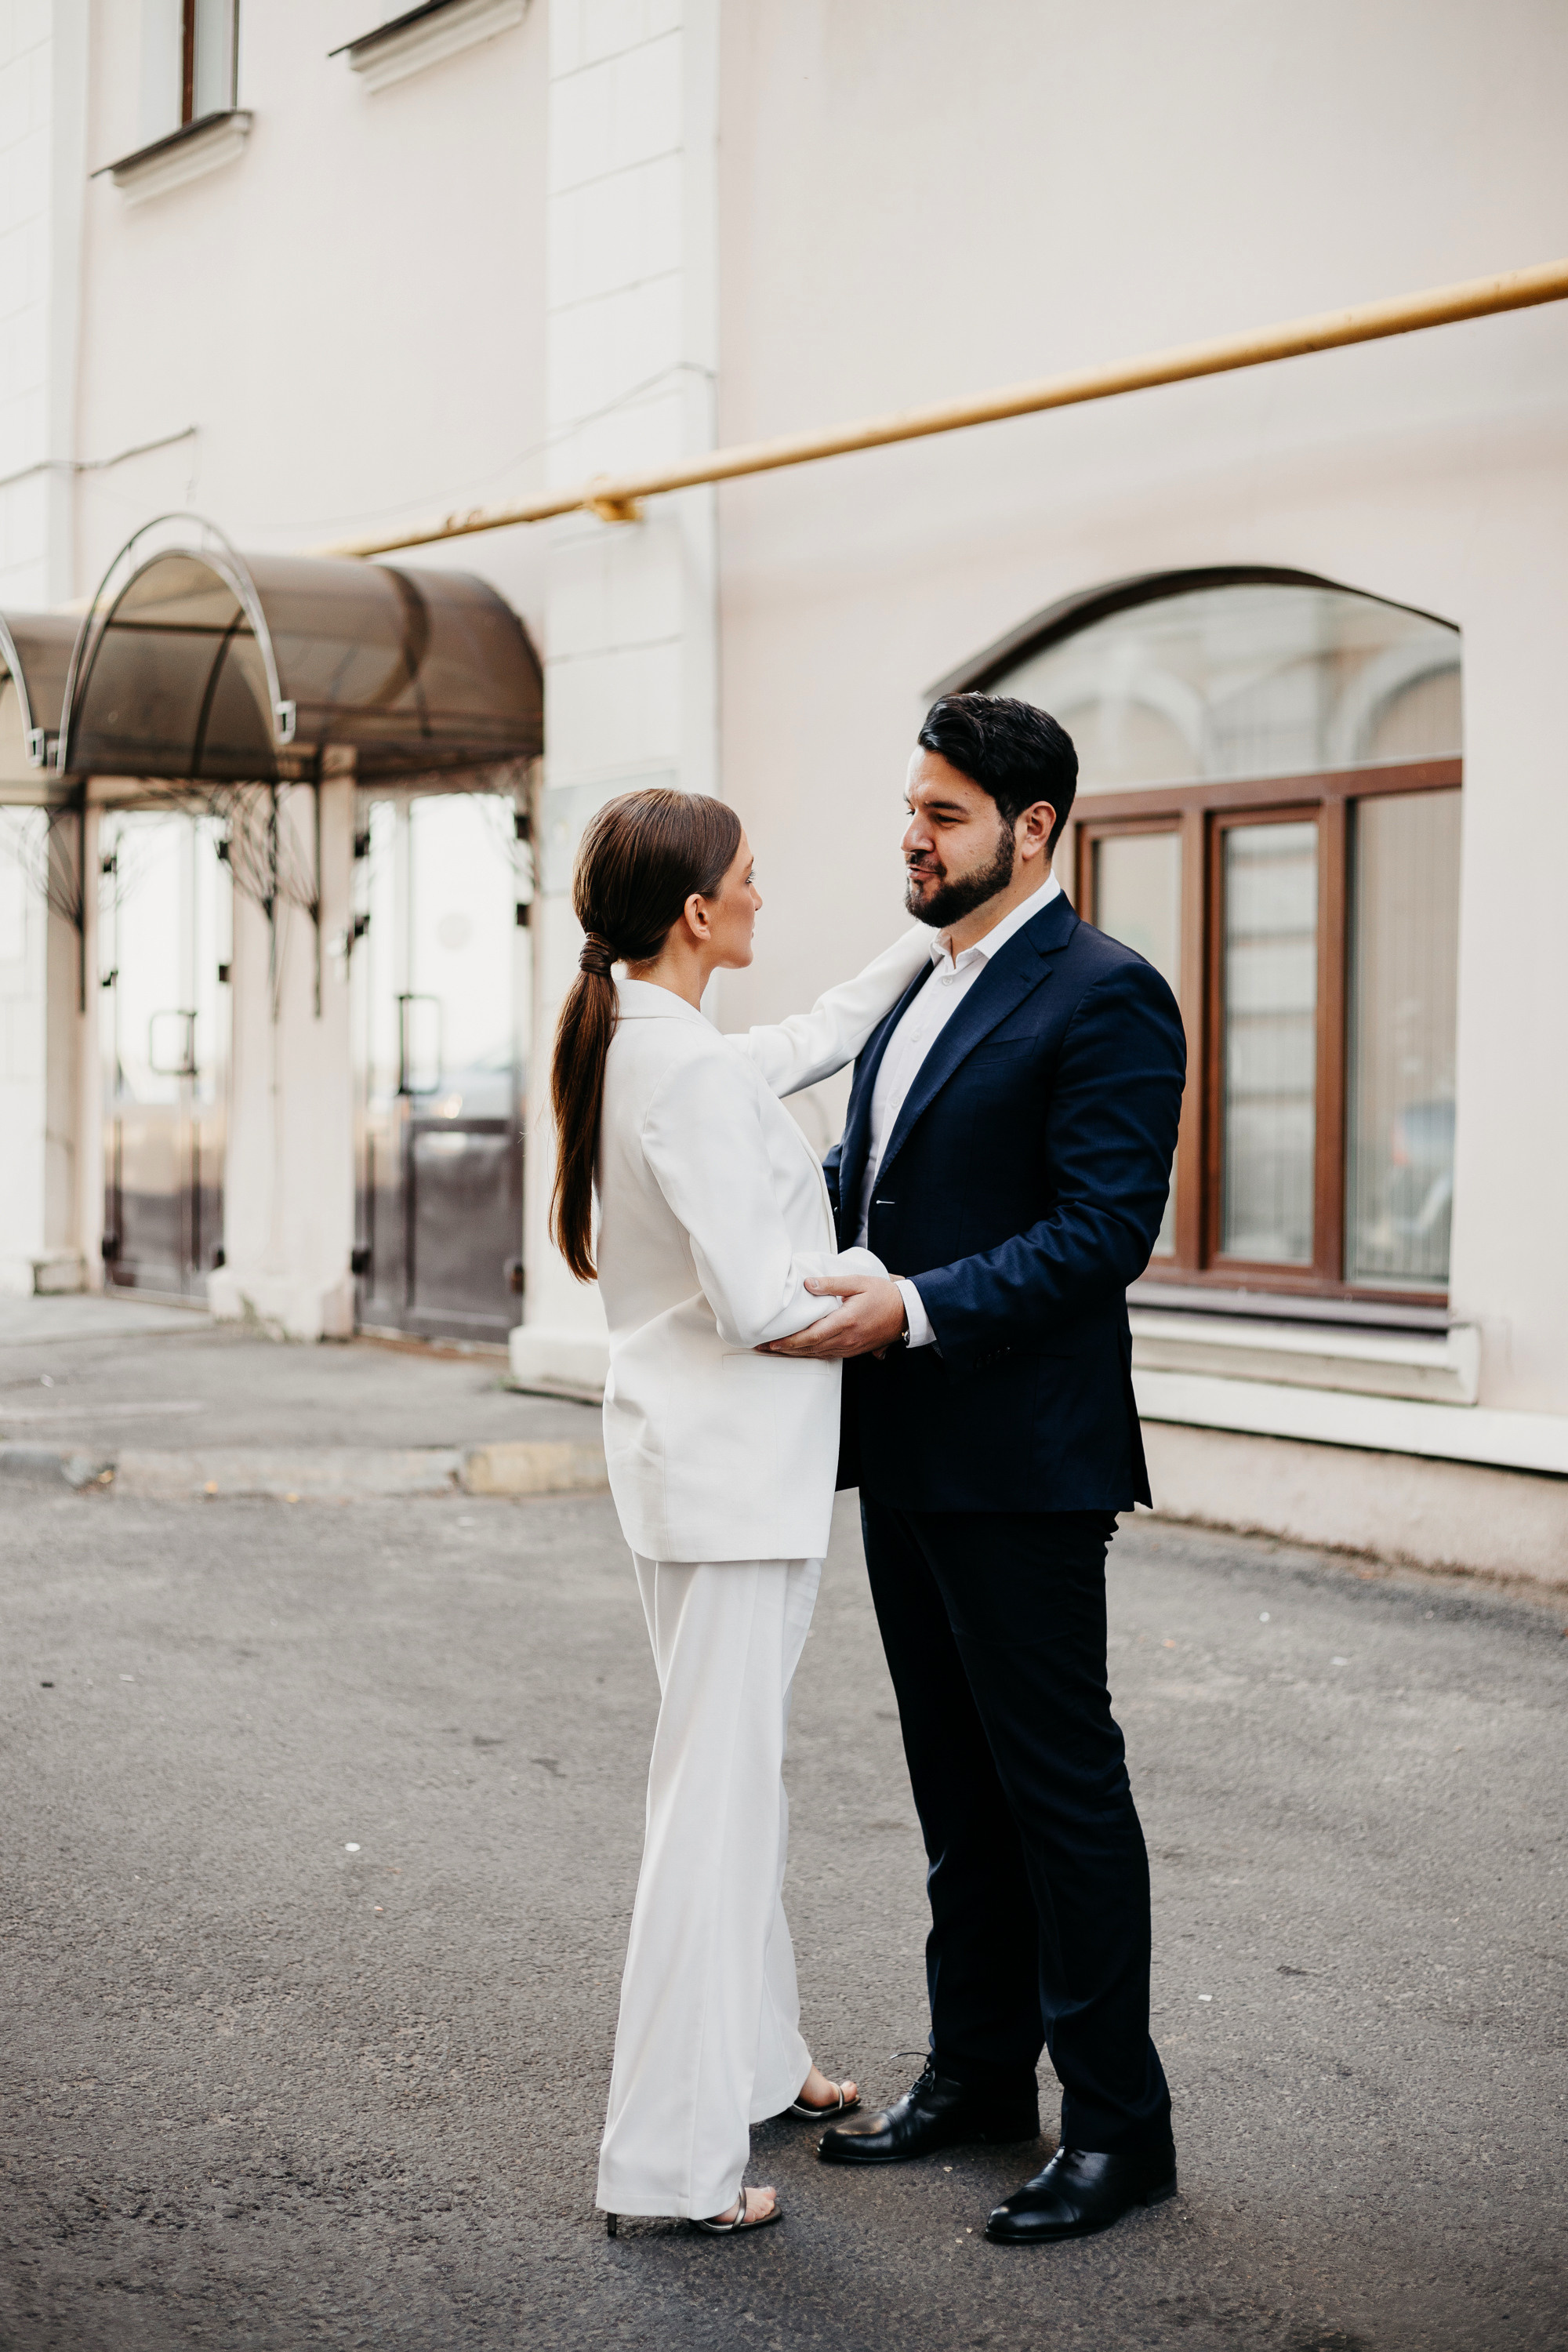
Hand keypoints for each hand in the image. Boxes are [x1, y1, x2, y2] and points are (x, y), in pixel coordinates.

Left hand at [757, 1274, 907, 1359]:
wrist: (907, 1312)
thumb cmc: (884, 1295)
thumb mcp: (858, 1282)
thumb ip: (831, 1283)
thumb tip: (808, 1285)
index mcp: (845, 1322)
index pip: (810, 1336)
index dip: (788, 1341)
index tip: (770, 1342)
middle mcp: (846, 1339)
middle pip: (809, 1348)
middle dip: (784, 1349)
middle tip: (762, 1348)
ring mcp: (850, 1347)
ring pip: (817, 1354)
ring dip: (795, 1353)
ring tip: (775, 1350)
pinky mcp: (854, 1350)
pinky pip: (827, 1355)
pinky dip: (810, 1354)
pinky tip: (799, 1351)